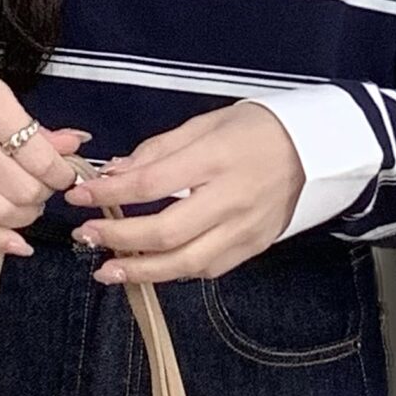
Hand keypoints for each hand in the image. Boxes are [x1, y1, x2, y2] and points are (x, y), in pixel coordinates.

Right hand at [0, 36, 90, 256]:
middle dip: (44, 195)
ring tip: (28, 204)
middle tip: (45, 187)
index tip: (65, 174)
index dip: (62, 174)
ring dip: (24, 217)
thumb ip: (35, 126)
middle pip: (21, 190)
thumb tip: (73, 147)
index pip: (39, 156)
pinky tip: (13, 241)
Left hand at [64, 101, 305, 284]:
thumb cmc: (256, 129)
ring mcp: (245, 228)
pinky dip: (175, 271)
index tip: (78, 195)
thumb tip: (115, 173)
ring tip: (107, 270)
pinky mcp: (253, 247)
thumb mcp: (207, 123)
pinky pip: (208, 268)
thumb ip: (159, 150)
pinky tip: (150, 268)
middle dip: (118, 237)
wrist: (317, 150)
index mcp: (217, 158)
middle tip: (85, 236)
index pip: (152, 182)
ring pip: (186, 262)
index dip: (109, 192)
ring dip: (140, 270)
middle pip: (166, 231)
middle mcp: (232, 198)